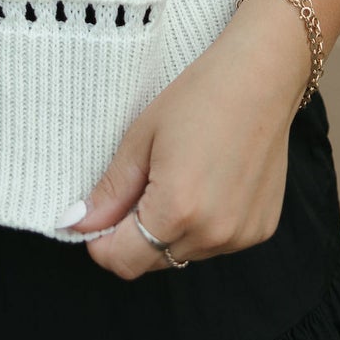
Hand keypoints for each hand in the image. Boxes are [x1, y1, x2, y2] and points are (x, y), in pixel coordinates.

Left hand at [58, 0, 312, 277]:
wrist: (262, 76)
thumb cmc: (199, 96)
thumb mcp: (142, 136)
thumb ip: (111, 190)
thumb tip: (78, 221)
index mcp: (177, 210)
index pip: (123, 262)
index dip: (102, 242)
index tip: (100, 215)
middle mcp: (212, 234)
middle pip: (153, 261)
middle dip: (136, 234)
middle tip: (142, 184)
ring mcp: (241, 235)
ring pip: (184, 253)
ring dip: (171, 231)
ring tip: (180, 177)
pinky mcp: (260, 229)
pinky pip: (216, 243)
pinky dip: (203, 224)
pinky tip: (210, 182)